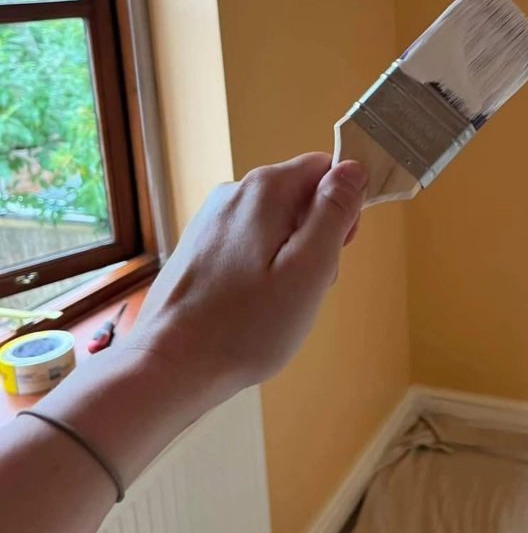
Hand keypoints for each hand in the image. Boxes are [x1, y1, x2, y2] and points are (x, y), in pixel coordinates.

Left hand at [127, 152, 366, 406]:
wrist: (169, 364)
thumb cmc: (247, 324)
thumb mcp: (309, 268)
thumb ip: (334, 212)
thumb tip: (353, 167)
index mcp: (265, 189)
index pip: (325, 168)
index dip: (342, 206)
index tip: (337, 250)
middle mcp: (235, 192)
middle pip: (301, 196)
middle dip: (317, 236)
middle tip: (307, 285)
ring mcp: (213, 218)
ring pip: (277, 222)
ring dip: (292, 256)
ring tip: (280, 301)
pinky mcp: (200, 244)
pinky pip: (252, 241)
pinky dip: (264, 266)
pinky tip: (254, 303)